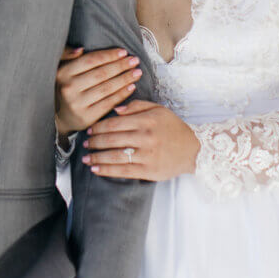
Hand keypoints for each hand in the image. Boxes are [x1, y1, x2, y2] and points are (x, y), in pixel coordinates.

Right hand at [55, 46, 142, 137]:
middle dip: (121, 66)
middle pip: (101, 74)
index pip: (91, 60)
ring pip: (107, 88)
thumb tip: (81, 50)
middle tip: (135, 60)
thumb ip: (68, 55)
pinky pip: (109, 103)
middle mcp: (68, 88)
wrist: (62, 117)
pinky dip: (122, 94)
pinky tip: (131, 87)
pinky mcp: (87, 117)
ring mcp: (77, 104)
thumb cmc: (67, 87)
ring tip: (137, 72)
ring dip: (125, 79)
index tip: (124, 52)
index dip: (109, 55)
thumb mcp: (62, 68)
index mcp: (63, 73)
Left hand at [81, 99, 198, 180]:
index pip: (116, 123)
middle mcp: (146, 137)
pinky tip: (96, 169)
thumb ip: (135, 106)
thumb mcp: (158, 109)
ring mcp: (147, 155)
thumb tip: (115, 109)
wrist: (193, 150)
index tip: (90, 129)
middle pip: (113, 139)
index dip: (99, 127)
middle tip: (85, 143)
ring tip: (86, 158)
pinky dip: (107, 170)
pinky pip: (123, 171)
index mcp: (147, 120)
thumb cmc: (173, 127)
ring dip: (97, 157)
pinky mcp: (149, 171)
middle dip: (95, 142)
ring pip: (115, 156)